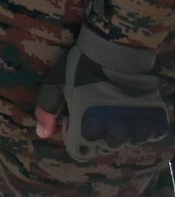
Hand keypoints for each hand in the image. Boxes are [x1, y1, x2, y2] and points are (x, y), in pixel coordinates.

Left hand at [36, 24, 170, 159]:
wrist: (116, 48)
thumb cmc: (81, 66)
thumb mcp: (56, 84)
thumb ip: (47, 111)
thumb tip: (41, 134)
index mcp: (90, 123)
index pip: (82, 148)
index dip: (75, 137)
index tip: (74, 122)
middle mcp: (117, 128)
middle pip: (107, 145)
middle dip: (99, 133)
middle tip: (96, 113)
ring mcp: (139, 124)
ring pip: (129, 141)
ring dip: (122, 132)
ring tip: (115, 112)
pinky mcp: (156, 118)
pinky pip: (151, 135)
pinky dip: (144, 128)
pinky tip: (134, 113)